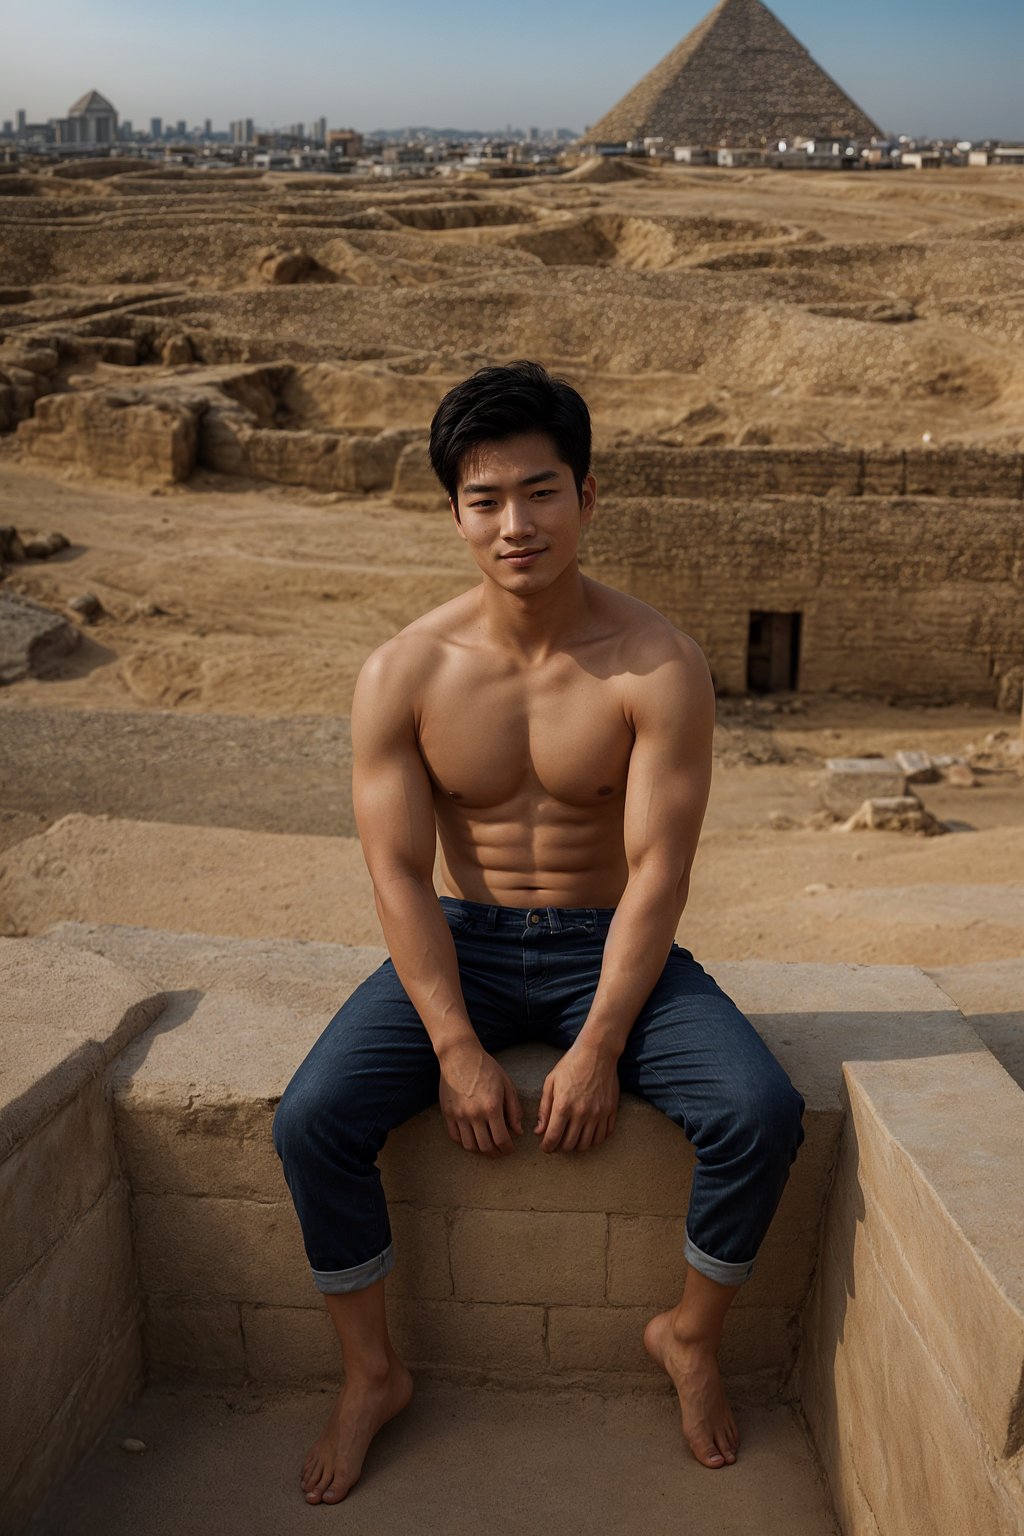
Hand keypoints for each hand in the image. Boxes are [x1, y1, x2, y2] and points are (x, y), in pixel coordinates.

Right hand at [439, 1039, 522, 1156]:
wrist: (459, 1055)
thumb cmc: (486, 1067)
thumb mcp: (506, 1085)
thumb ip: (513, 1109)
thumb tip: (518, 1131)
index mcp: (492, 1107)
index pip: (502, 1140)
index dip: (507, 1149)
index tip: (510, 1150)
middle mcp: (474, 1114)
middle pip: (486, 1147)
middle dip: (496, 1153)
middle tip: (500, 1152)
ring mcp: (459, 1115)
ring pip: (469, 1146)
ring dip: (480, 1151)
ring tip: (487, 1147)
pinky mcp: (447, 1113)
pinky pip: (455, 1137)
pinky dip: (464, 1143)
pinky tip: (472, 1139)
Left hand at [535, 1040, 619, 1152]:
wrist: (597, 1052)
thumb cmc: (571, 1065)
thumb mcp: (551, 1082)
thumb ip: (544, 1109)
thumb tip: (539, 1131)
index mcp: (563, 1106)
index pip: (553, 1138)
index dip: (547, 1147)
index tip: (545, 1147)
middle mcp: (582, 1113)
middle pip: (570, 1145)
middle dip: (560, 1148)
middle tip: (558, 1142)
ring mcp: (598, 1113)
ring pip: (587, 1144)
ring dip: (577, 1146)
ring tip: (572, 1138)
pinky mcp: (611, 1111)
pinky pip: (603, 1135)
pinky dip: (595, 1140)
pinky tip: (588, 1133)